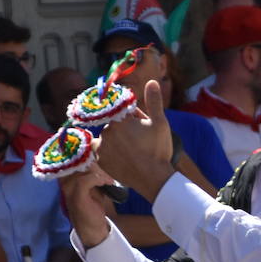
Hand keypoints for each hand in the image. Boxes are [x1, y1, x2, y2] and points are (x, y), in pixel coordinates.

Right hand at [60, 154, 120, 249]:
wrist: (92, 227)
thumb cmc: (92, 205)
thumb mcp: (92, 184)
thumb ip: (92, 171)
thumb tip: (99, 154)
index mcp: (66, 175)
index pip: (68, 155)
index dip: (80, 148)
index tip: (94, 144)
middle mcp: (64, 180)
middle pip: (76, 160)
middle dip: (94, 160)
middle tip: (107, 166)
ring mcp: (69, 188)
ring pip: (82, 169)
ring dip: (99, 171)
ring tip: (108, 178)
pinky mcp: (77, 196)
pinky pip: (86, 180)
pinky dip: (99, 179)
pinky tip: (107, 182)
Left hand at [95, 79, 174, 200]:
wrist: (153, 179)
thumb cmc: (158, 150)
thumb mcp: (160, 123)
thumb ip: (154, 102)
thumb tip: (152, 81)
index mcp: (119, 119)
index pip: (123, 113)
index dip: (134, 120)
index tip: (141, 129)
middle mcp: (106, 131)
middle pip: (115, 126)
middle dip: (126, 131)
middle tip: (142, 144)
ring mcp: (102, 147)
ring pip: (109, 139)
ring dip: (117, 142)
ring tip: (134, 153)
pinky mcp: (101, 161)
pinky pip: (103, 153)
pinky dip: (111, 154)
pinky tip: (124, 159)